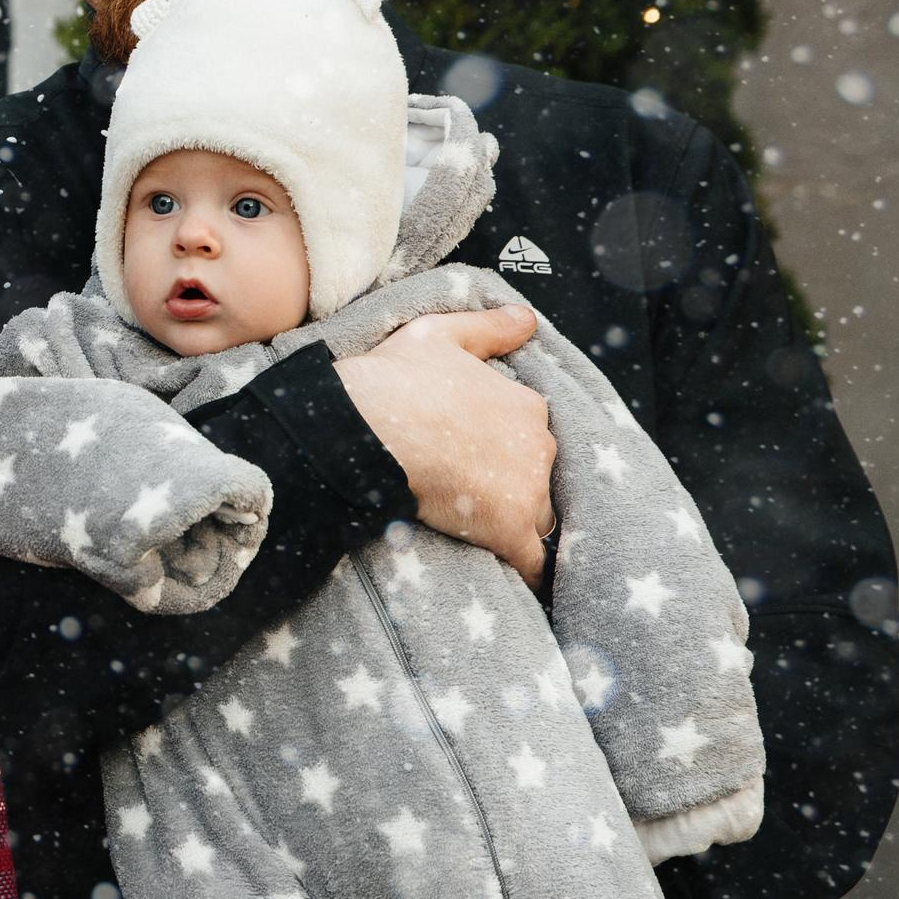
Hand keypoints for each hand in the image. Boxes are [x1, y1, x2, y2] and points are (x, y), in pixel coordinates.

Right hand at [333, 305, 555, 586]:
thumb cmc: (393, 380)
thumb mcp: (438, 335)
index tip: (474, 452)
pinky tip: (525, 579)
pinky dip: (531, 571)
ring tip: (482, 530)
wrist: (361, 430)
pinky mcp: (508, 530)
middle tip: (470, 489)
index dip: (500, 443)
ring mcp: (526, 489)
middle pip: (537, 474)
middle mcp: (537, 445)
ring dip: (516, 522)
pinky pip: (533, 561)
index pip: (528, 431)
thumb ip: (489, 327)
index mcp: (525, 403)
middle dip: (511, 481)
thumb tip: (527, 319)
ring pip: (537, 515)